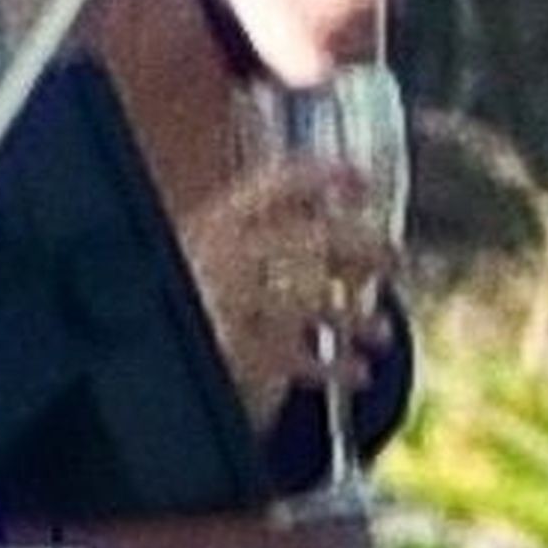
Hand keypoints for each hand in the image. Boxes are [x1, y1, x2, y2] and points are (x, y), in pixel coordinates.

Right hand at [180, 165, 396, 430]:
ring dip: (351, 317)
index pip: (275, 182)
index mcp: (219, 219)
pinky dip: (330, 365)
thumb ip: (278, 220)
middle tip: (395, 257)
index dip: (322, 175)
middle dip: (358, 246)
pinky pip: (289, 356)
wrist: (152, 355)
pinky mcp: (225, 350)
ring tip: (385, 333)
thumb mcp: (225, 245)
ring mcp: (223, 302)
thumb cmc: (207, 288)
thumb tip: (353, 185)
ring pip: (302, 303)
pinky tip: (360, 372)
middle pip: (304, 240)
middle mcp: (221, 254)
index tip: (362, 178)